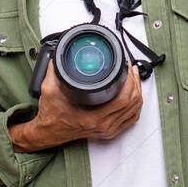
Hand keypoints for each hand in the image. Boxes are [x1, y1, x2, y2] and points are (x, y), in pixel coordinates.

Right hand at [11, 59, 142, 151]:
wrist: (49, 132)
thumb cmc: (51, 116)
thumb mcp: (49, 89)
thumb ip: (54, 70)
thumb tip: (60, 54)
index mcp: (93, 118)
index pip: (123, 99)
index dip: (130, 81)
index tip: (126, 67)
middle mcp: (103, 126)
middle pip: (133, 103)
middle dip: (136, 82)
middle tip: (131, 69)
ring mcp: (108, 130)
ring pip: (135, 111)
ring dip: (138, 93)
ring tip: (134, 78)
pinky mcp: (109, 131)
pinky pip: (131, 120)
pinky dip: (136, 106)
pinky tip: (134, 96)